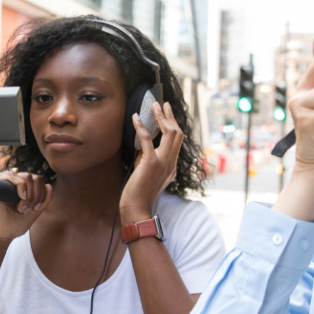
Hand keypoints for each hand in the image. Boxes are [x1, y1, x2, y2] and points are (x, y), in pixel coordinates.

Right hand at [0, 169, 51, 244]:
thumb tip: (49, 185)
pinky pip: (12, 175)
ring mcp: (5, 181)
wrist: (2, 233)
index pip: (39, 180)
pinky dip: (21, 186)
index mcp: (23, 187)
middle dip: (36, 195)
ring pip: (27, 176)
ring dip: (29, 194)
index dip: (42, 194)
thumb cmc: (16, 224)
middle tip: (27, 209)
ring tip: (22, 208)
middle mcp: (14, 182)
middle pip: (35, 178)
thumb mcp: (35, 211)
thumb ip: (44, 199)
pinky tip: (20, 198)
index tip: (36, 209)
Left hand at [119, 101, 182, 223]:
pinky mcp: (151, 163)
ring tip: (154, 106)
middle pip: (177, 134)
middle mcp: (171, 163)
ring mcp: (163, 162)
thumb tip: (142, 147)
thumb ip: (148, 161)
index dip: (173, 126)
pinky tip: (135, 118)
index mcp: (172, 167)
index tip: (168, 114)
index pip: (177, 142)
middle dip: (170, 117)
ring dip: (161, 117)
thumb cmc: (138, 195)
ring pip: (170, 133)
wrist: (136, 208)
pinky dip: (141, 126)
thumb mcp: (148, 175)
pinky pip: (147, 139)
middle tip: (163, 105)